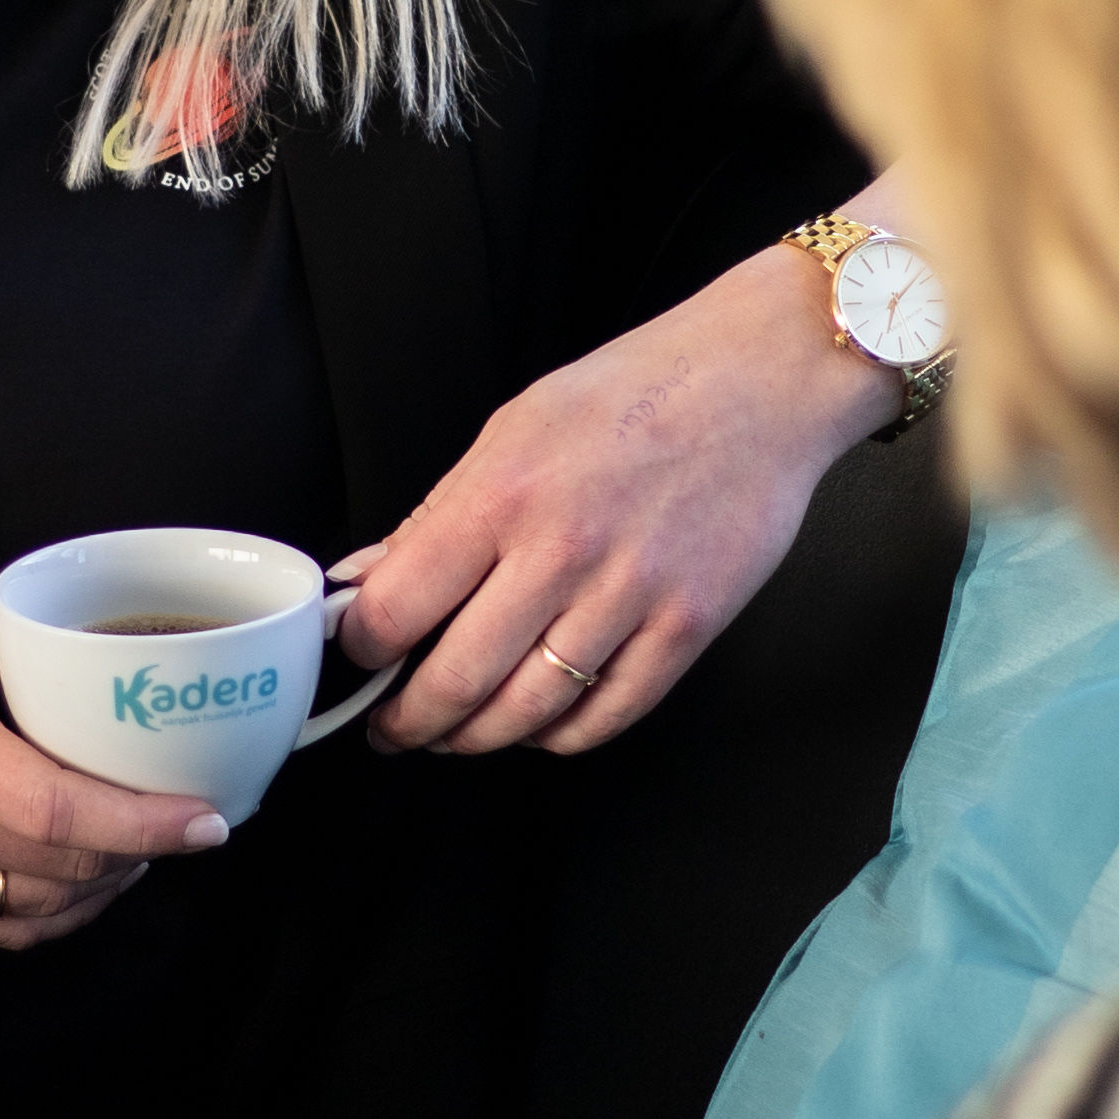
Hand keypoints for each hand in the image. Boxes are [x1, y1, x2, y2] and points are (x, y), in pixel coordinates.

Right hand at [0, 591, 225, 948]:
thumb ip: (25, 639)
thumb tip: (106, 658)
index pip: (65, 811)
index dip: (149, 823)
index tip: (209, 818)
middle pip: (66, 867)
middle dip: (145, 853)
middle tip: (186, 819)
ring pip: (38, 908)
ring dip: (105, 886)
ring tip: (139, 846)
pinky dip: (53, 916)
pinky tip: (82, 883)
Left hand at [331, 238, 892, 758]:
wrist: (760, 380)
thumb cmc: (637, 392)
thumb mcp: (515, 426)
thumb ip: (441, 512)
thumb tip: (370, 580)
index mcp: (503, 495)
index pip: (396, 610)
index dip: (359, 652)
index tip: (358, 659)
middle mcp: (562, 553)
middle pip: (455, 682)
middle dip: (408, 722)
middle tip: (394, 727)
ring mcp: (630, 596)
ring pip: (527, 714)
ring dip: (477, 738)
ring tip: (458, 733)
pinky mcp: (688, 628)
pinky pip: (608, 717)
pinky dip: (560, 737)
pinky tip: (540, 724)